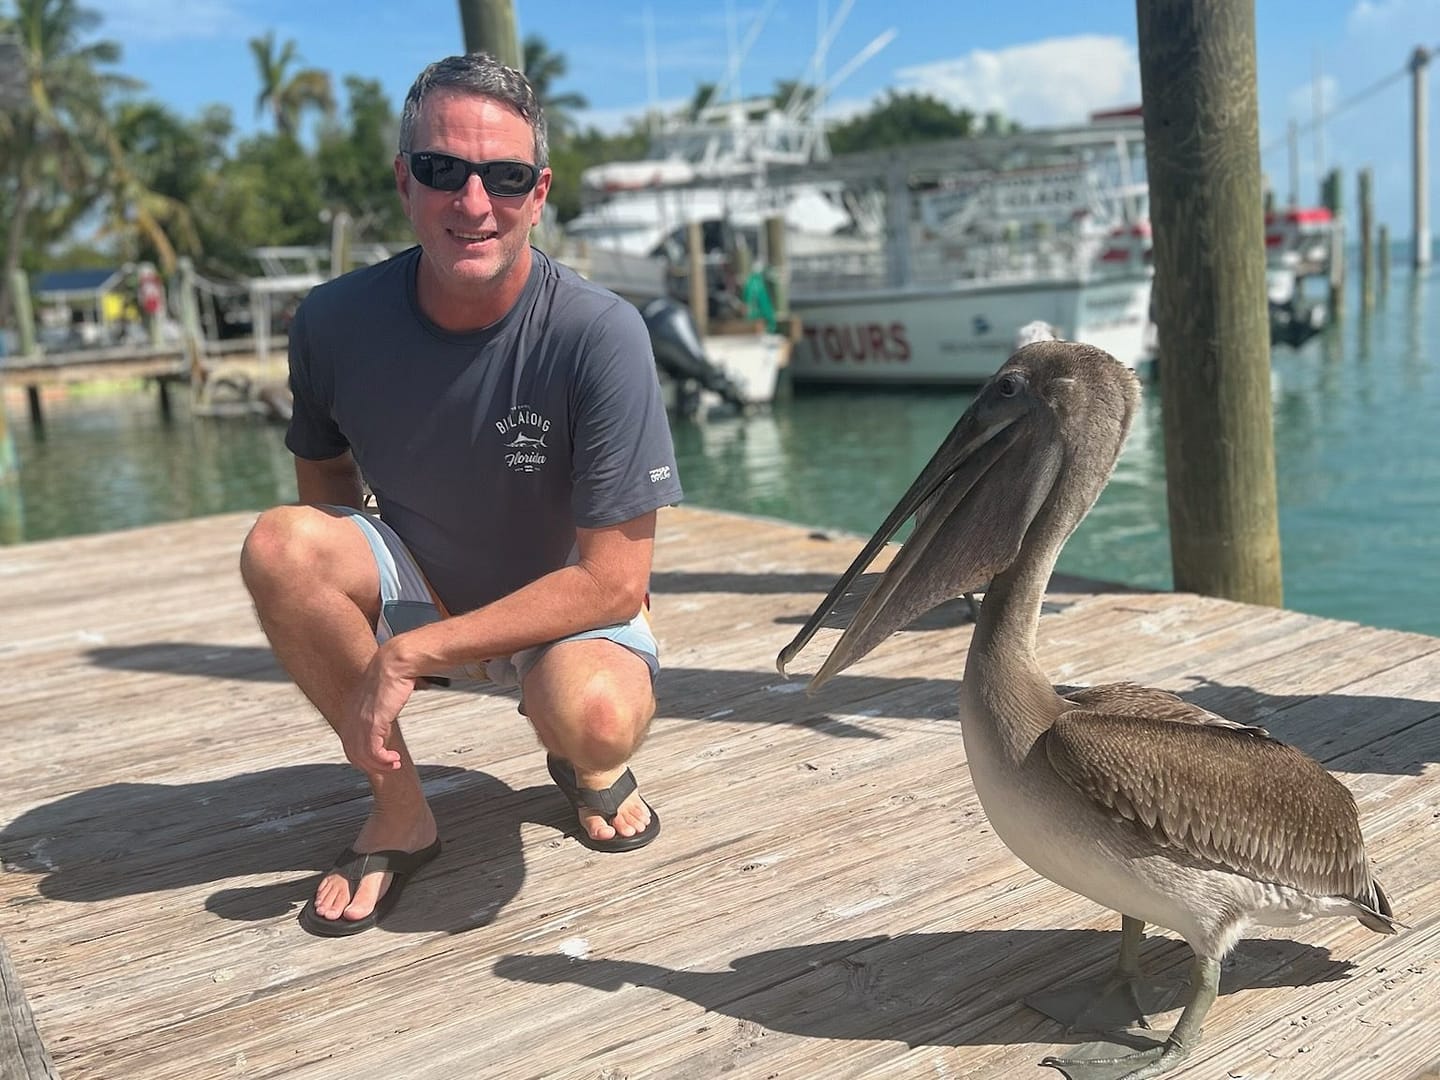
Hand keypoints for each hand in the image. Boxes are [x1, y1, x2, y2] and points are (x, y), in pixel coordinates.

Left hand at [340, 642, 415, 772]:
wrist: (395, 662)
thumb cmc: (392, 673)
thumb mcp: (380, 694)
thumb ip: (378, 705)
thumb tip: (385, 712)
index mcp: (350, 711)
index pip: (349, 743)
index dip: (363, 755)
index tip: (380, 758)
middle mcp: (350, 718)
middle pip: (352, 753)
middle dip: (371, 765)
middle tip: (388, 766)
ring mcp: (360, 722)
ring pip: (362, 756)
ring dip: (379, 766)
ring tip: (394, 765)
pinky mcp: (372, 723)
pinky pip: (373, 752)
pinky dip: (383, 760)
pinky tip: (395, 759)